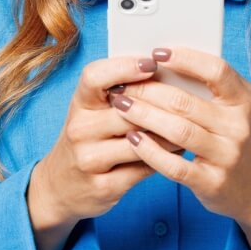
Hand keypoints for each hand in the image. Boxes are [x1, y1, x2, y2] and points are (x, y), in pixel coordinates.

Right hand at [28, 55, 181, 230]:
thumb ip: (120, 93)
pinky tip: (178, 149)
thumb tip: (165, 72)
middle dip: (161, 104)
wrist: (60, 186)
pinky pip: (144, 167)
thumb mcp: (92, 111)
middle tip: (188, 98)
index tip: (152, 62)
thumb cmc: (87, 139)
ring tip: (190, 125)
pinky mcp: (104, 186)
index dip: (124, 66)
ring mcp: (90, 159)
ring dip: (170, 134)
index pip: (94, 76)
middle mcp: (79, 129)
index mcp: (79, 104)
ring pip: (141, 140)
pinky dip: (166, 158)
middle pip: (129, 110)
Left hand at [108, 47, 250, 230]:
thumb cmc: (233, 139)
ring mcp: (227, 155)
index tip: (156, 53)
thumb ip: (206, 89)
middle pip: (186, 102)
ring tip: (121, 107)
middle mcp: (238, 126)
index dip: (186, 59)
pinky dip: (150, 151)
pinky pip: (175, 165)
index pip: (216, 71)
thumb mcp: (232, 109)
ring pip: (179, 131)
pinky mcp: (213, 182)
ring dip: (144, 116)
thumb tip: (158, 65)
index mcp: (243, 99)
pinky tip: (133, 139)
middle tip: (122, 86)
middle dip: (148, 91)